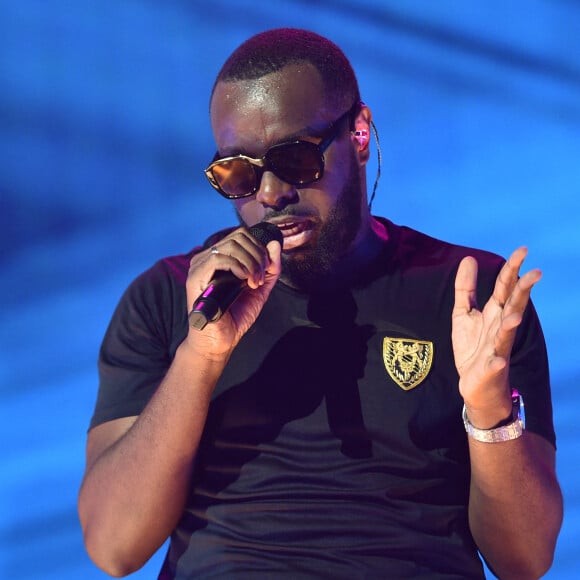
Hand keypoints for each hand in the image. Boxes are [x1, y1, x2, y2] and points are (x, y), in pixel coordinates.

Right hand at [184, 226, 281, 358]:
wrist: (220, 341)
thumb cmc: (235, 316)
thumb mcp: (260, 288)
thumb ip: (270, 268)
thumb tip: (274, 244)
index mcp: (220, 257)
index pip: (242, 235)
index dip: (260, 248)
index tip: (266, 270)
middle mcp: (207, 257)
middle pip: (239, 236)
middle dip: (258, 256)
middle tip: (261, 278)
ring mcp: (199, 266)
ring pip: (231, 245)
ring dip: (251, 263)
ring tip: (254, 282)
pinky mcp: (195, 277)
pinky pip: (218, 258)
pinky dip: (238, 267)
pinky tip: (244, 281)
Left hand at [452, 247, 540, 426]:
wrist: (475, 384)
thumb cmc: (473, 347)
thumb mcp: (463, 313)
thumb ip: (466, 287)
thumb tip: (469, 258)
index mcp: (494, 313)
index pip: (505, 288)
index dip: (512, 269)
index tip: (523, 250)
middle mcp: (500, 328)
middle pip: (513, 307)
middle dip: (523, 291)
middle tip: (536, 273)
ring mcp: (497, 348)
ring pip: (506, 335)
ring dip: (511, 325)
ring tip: (515, 316)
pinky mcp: (489, 369)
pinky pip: (494, 365)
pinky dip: (496, 362)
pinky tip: (498, 361)